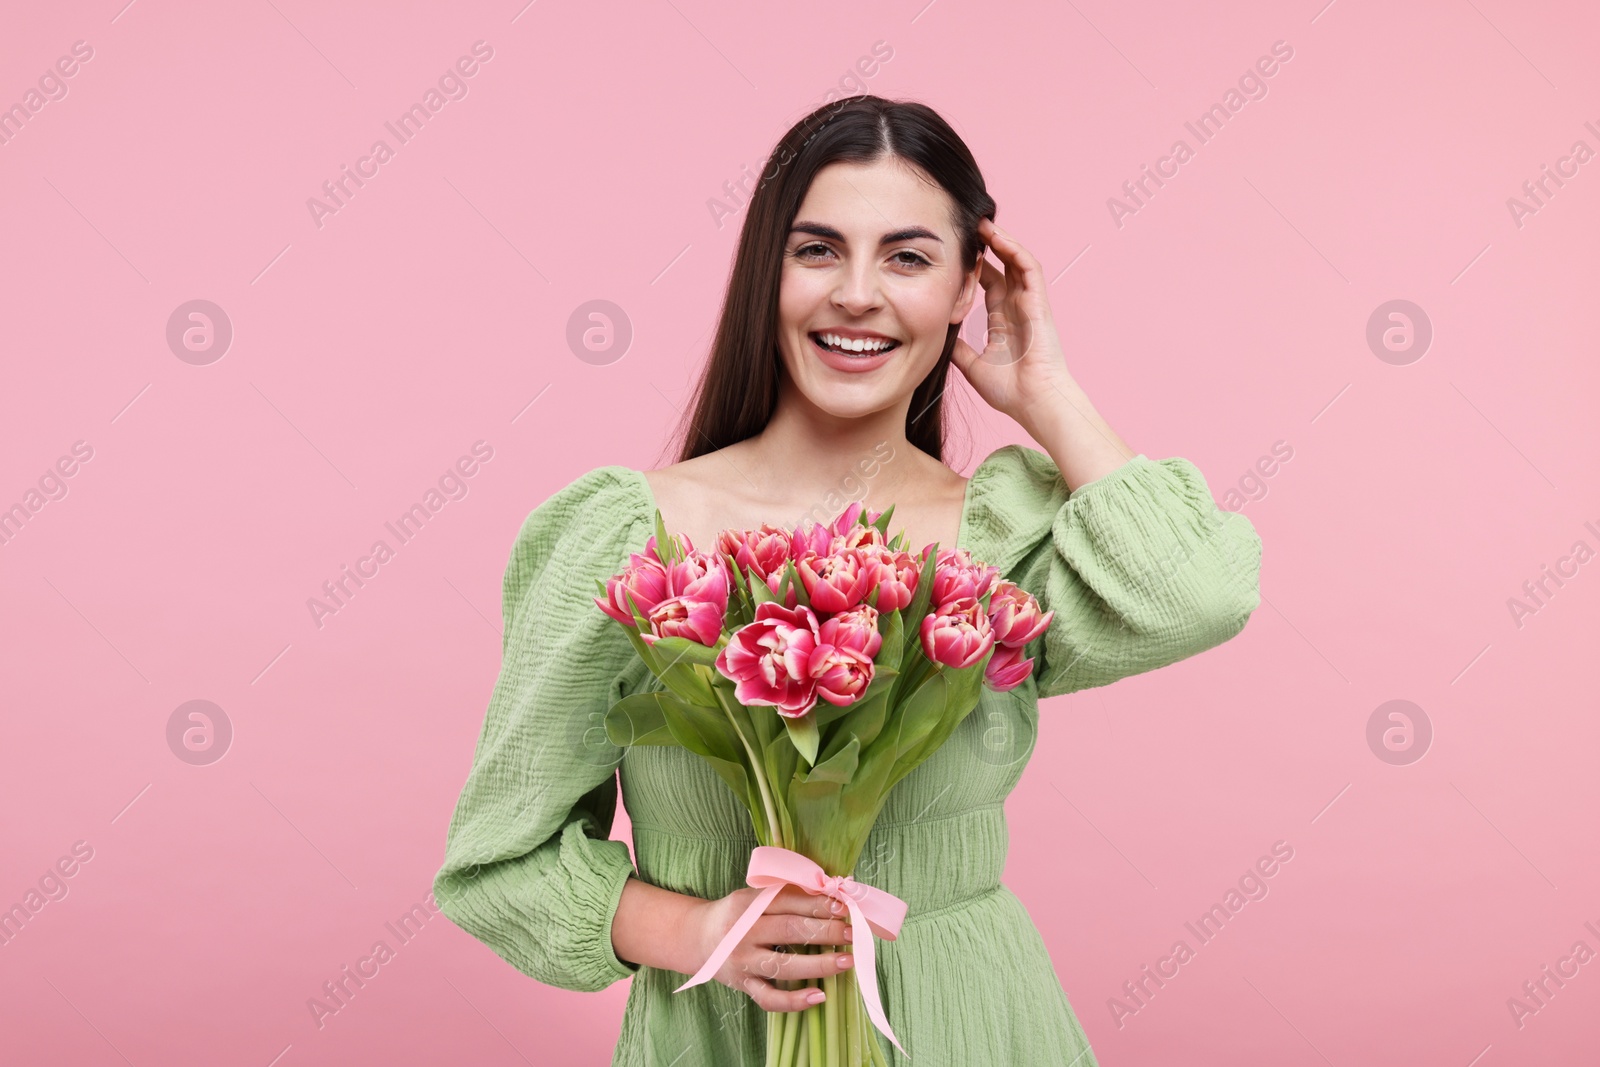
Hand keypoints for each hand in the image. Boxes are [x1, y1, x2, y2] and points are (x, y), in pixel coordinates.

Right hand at [690, 883, 855, 1011]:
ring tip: (847, 961)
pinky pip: (770, 998)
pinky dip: (794, 1001)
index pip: (788, 901)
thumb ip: (786, 894)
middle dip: (825, 931)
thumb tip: (831, 892)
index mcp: (748, 904)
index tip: (844, 907)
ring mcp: (743, 961)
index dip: (817, 904)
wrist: (699, 938)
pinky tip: (819, 996)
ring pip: (784, 966)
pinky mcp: (744, 985)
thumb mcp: (754, 895)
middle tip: (852, 933)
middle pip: (789, 930)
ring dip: (819, 965)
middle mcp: (744, 932)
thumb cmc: (737, 914)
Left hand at [950, 218, 1076, 429]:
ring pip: (1016, 261)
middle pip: (1002, 267)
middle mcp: (1018, 308)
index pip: (989, 285)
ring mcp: (1030, 303)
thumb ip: (959, 350)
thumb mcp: (973, 367)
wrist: (1035, 402)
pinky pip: (1028, 267)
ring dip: (1000, 241)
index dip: (974, 267)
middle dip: (986, 247)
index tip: (956, 253)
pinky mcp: (1039, 302)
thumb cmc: (1011, 392)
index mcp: (1004, 321)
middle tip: (965, 228)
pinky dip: (1014, 250)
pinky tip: (997, 237)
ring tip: (980, 223)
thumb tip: (938, 338)